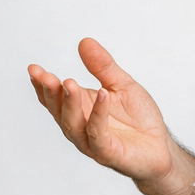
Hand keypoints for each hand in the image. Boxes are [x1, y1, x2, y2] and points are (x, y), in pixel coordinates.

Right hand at [27, 38, 176, 187]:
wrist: (161, 147)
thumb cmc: (139, 119)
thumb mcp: (121, 84)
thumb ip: (103, 66)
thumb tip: (85, 42)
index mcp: (80, 109)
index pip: (55, 98)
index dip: (42, 85)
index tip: (33, 69)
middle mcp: (80, 127)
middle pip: (59, 111)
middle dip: (51, 93)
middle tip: (45, 76)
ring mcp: (92, 142)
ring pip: (73, 124)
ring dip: (70, 103)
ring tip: (69, 83)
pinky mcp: (108, 153)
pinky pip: (98, 134)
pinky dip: (98, 115)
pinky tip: (102, 95)